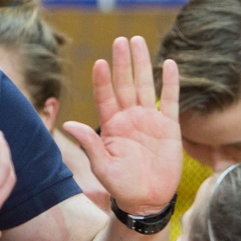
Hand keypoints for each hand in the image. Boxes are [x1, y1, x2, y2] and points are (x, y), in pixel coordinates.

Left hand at [61, 40, 181, 213]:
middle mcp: (129, 117)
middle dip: (122, 62)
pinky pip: (170, 101)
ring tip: (138, 42)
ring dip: (142, 64)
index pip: (105, 96)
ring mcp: (149, 120)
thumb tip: (69, 124)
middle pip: (125, 84)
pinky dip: (170, 83)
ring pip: (146, 86)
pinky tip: (169, 64)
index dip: (102, 80)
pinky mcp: (169, 127)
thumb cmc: (121, 185)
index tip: (99, 62)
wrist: (147, 200)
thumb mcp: (102, 166)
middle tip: (120, 40)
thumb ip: (90, 143)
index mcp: (111, 125)